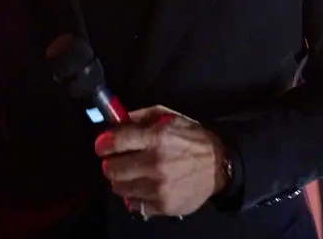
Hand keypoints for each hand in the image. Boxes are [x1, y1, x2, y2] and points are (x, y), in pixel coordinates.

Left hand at [94, 105, 227, 218]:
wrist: (219, 164)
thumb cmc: (191, 138)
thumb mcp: (168, 117)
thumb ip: (140, 117)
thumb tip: (114, 121)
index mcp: (157, 138)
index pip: (116, 142)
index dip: (104, 144)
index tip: (103, 145)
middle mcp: (156, 164)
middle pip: (112, 169)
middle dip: (111, 163)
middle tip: (118, 161)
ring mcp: (159, 188)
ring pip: (119, 188)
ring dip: (121, 181)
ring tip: (132, 175)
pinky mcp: (163, 205)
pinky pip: (134, 205)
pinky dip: (135, 197)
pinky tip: (144, 187)